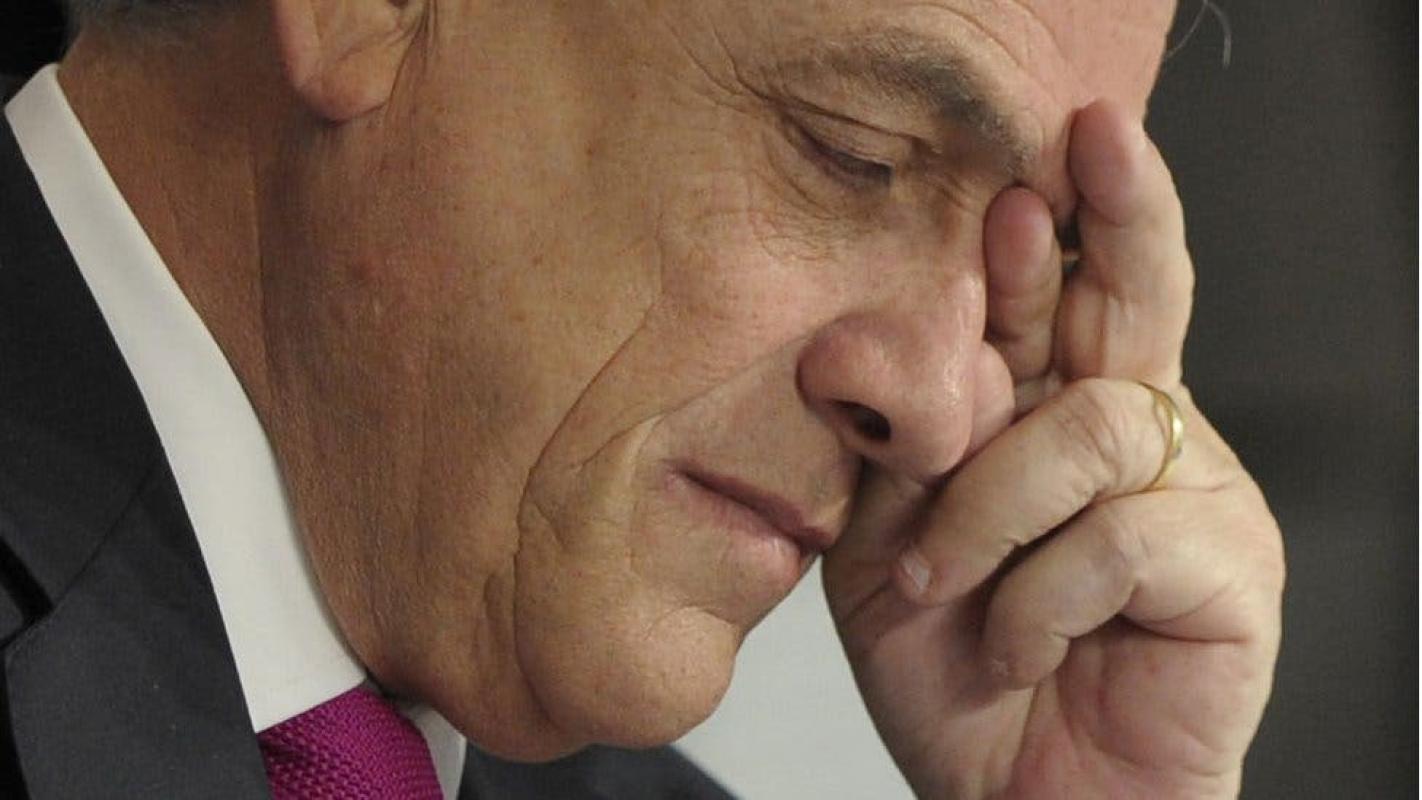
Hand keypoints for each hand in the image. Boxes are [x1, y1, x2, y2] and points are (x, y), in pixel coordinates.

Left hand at [822, 101, 1284, 798]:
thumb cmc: (960, 672)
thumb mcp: (890, 545)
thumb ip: (908, 449)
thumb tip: (920, 343)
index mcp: (1050, 416)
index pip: (1059, 299)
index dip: (1051, 228)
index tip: (1023, 167)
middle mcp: (1133, 437)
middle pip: (1142, 296)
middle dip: (1121, 212)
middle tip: (1100, 140)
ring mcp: (1193, 498)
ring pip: (1089, 424)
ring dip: (985, 508)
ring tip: (937, 583)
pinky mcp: (1231, 572)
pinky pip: (1120, 534)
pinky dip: (1035, 596)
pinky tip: (1016, 645)